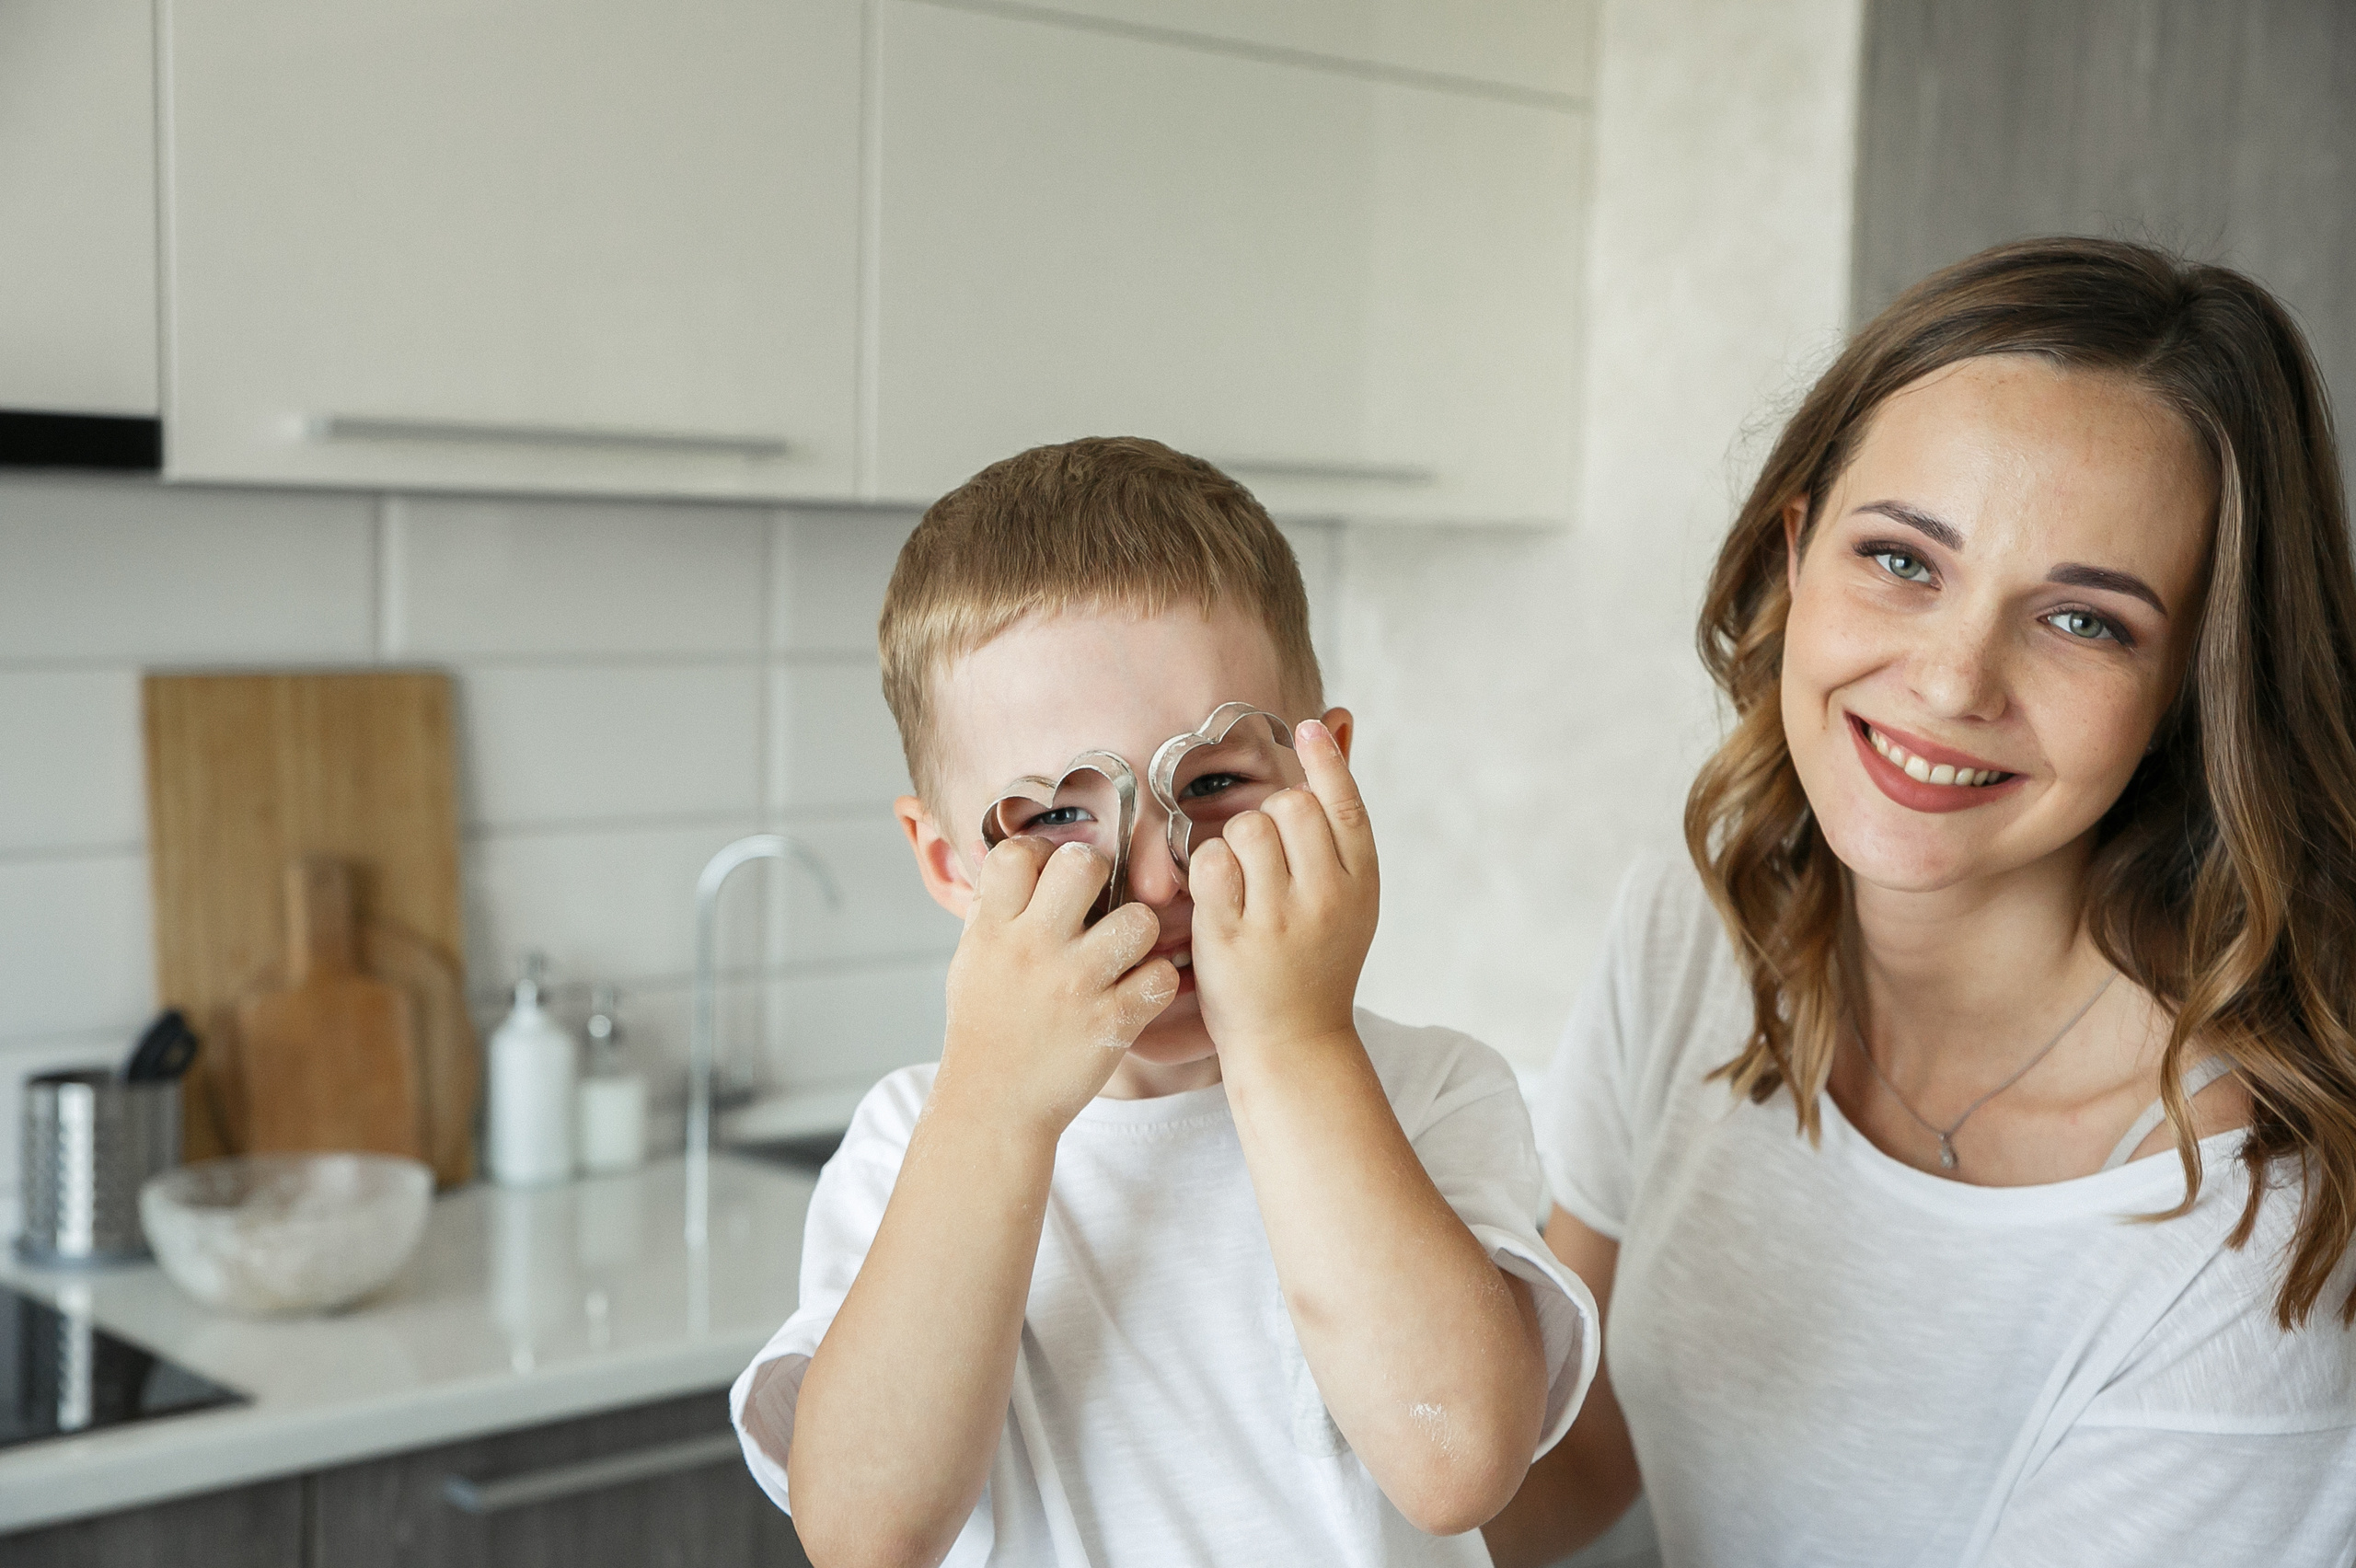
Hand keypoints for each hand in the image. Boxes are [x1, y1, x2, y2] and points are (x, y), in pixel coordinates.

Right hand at [932, 837, 1176, 1137]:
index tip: (1050, 877)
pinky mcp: (1112, 1023)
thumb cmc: (986, 1029)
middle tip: (1098, 902)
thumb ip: (993, 910)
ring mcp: (1076, 986)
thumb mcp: (973, 961)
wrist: (994, 1105)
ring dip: (1138, 931)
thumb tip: (1016, 861)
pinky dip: (1155, 983)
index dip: (1042, 855)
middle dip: (1099, 874)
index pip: (1019, 853)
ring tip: (1124, 951)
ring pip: (1138, 919)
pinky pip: (1160, 976)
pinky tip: (1137, 991)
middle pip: (1083, 865)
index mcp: (995, 931)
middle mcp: (1035, 949)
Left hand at [1187, 719, 1377, 1060]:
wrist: (1295, 1042)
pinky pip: (1210, 864)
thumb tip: (1338, 720)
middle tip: (1266, 859)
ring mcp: (1280, 917)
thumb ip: (1340, 811)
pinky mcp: (1233, 937)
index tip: (1305, 730)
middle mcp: (1328, 896)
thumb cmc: (1318, 957)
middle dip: (1268, 817)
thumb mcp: (1349, 890)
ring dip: (1235, 845)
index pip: (1346, 803)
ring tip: (1244, 883)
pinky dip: (1206, 872)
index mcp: (1362, 883)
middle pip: (1288, 806)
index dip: (1326, 760)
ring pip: (1245, 829)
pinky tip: (1218, 898)